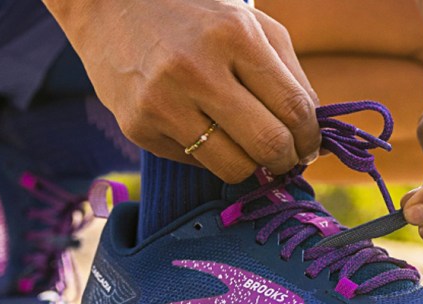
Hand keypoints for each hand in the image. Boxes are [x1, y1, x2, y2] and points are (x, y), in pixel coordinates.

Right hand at [44, 0, 320, 182]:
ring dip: (252, 167)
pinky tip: (203, 129)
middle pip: (268, 144)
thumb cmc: (194, 15)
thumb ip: (289, 75)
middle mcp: (196, 70)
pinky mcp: (137, 127)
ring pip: (233, 167)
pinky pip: (195, 163)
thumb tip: (313, 135)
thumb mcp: (250, 25)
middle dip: (287, 160)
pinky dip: (210, 155)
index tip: (309, 146)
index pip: (293, 108)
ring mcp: (162, 102)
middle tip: (286, 159)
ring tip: (249, 151)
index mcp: (234, 36)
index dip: (310, 137)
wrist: (109, 5)